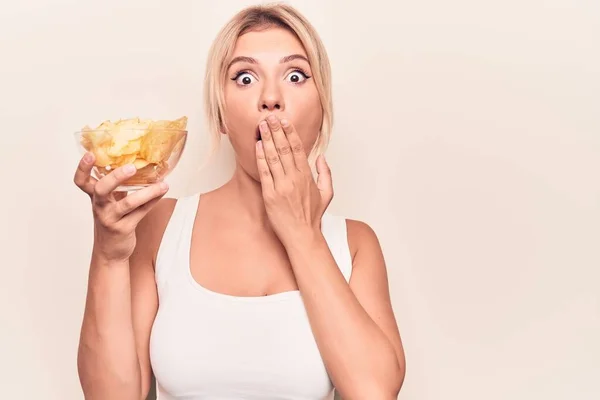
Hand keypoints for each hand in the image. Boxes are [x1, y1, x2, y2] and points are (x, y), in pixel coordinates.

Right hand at [73, 152, 168, 261]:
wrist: (109, 251)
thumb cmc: (111, 220)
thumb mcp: (109, 202)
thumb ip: (116, 185)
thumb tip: (136, 162)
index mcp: (94, 197)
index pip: (81, 181)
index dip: (82, 168)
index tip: (90, 154)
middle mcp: (100, 206)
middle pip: (101, 189)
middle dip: (115, 177)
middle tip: (131, 168)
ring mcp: (110, 218)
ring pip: (127, 203)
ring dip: (147, 192)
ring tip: (163, 184)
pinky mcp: (123, 229)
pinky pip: (140, 213)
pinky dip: (153, 202)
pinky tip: (162, 193)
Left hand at [255, 115, 332, 244]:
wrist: (302, 235)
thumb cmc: (312, 216)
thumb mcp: (327, 193)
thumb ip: (325, 173)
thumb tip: (321, 157)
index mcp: (307, 176)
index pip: (298, 149)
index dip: (290, 132)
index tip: (284, 121)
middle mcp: (294, 178)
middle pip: (284, 148)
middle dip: (276, 130)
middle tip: (270, 117)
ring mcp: (282, 186)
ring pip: (273, 157)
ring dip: (267, 139)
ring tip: (261, 126)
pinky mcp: (270, 195)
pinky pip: (264, 172)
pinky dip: (260, 157)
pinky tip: (258, 146)